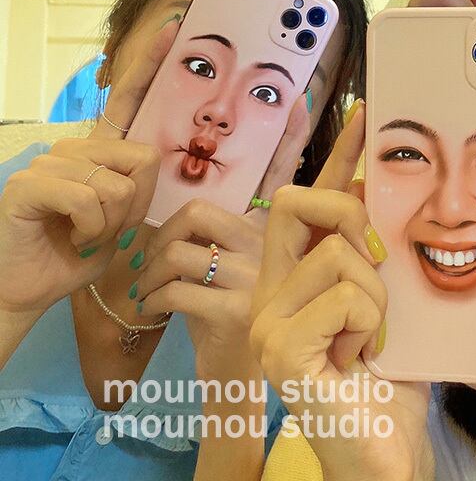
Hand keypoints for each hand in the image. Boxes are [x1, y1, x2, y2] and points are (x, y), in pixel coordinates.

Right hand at [0, 21, 175, 315]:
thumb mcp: (123, 219)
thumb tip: (156, 159)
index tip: (175, 28)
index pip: (127, 100)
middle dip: (137, 206)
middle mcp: (74, 146)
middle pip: (144, 159)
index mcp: (99, 152)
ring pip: (118, 186)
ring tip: (85, 235)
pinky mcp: (30, 182)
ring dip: (111, 225)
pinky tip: (70, 237)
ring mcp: (49, 160)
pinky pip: (88, 199)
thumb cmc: (77, 253)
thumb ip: (139, 187)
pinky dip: (90, 229)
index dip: (149, 64)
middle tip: (108, 228)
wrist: (31, 288)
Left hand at [133, 94, 310, 374]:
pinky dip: (152, 298)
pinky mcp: (235, 310)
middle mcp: (277, 251)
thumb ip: (231, 238)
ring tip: (149, 289)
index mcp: (281, 235)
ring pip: (179, 249)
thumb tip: (196, 209)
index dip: (313, 143)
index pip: (302, 185)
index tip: (318, 102)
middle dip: (163, 233)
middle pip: (198, 211)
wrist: (239, 381)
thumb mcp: (242, 273)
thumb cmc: (233, 317)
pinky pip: (175, 286)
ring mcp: (258, 279)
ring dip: (151, 272)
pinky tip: (154, 310)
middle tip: (153, 259)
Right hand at [250, 104, 433, 480]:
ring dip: (379, 297)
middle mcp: (269, 290)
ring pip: (340, 254)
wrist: (382, 451)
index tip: (363, 117)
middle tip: (377, 264)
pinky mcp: (277, 347)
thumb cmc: (390, 377)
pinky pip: (346, 295)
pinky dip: (370, 325)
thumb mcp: (389, 300)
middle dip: (352, 218)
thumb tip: (378, 187)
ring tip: (370, 339)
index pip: (307, 199)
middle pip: (300, 200)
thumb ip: (377, 251)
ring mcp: (267, 319)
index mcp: (295, 275)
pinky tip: (357, 359)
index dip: (335, 155)